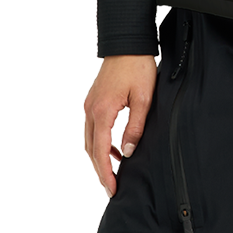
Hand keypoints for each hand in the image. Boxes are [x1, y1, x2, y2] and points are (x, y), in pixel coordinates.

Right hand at [84, 55, 157, 195]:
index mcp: (102, 111)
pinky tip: (115, 149)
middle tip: (112, 188)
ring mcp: (90, 105)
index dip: (106, 172)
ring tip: (114, 172)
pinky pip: (93, 129)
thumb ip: (135, 128)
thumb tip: (128, 152)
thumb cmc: (137, 67)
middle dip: (100, 170)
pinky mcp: (94, 102)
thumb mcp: (143, 99)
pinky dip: (101, 143)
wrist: (127, 44)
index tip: (112, 188)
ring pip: (89, 140)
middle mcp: (91, 110)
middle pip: (91, 149)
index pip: (100, 151)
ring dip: (100, 157)